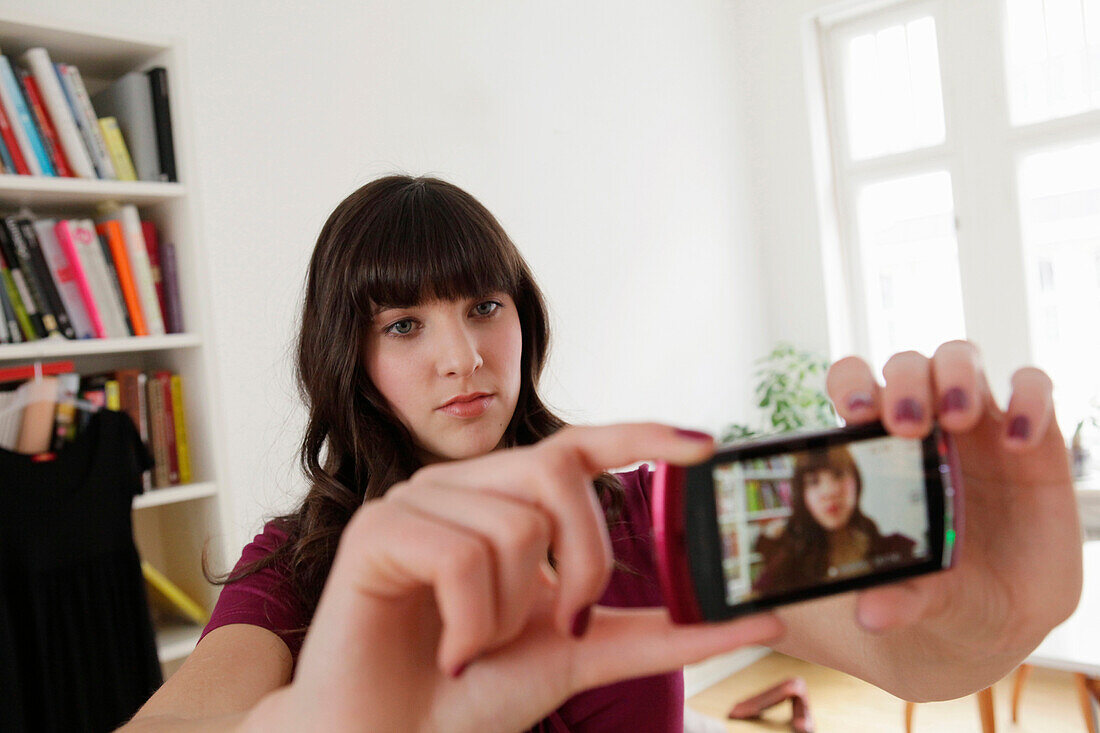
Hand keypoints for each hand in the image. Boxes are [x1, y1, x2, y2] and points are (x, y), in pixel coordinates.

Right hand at [265, 424, 784, 732]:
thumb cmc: (472, 696)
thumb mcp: (579, 655)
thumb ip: (661, 632)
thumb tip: (763, 618)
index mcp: (504, 502)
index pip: (577, 447)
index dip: (639, 435)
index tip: (703, 444)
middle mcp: (462, 487)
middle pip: (557, 473)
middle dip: (586, 561)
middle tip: (566, 626)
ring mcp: (415, 501)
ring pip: (514, 524)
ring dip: (511, 613)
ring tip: (476, 646)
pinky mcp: (375, 529)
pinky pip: (460, 554)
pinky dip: (470, 623)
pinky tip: (449, 654)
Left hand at [823, 341, 1082, 682]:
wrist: (1002, 610)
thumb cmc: (941, 588)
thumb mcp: (925, 597)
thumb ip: (901, 598)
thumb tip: (871, 614)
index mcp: (881, 450)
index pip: (854, 385)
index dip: (850, 383)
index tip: (853, 412)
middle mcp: (926, 425)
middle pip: (909, 365)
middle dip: (906, 382)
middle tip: (908, 424)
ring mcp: (980, 424)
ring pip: (962, 358)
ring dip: (957, 376)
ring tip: (958, 418)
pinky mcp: (1035, 434)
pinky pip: (1035, 386)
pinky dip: (1029, 400)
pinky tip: (1020, 441)